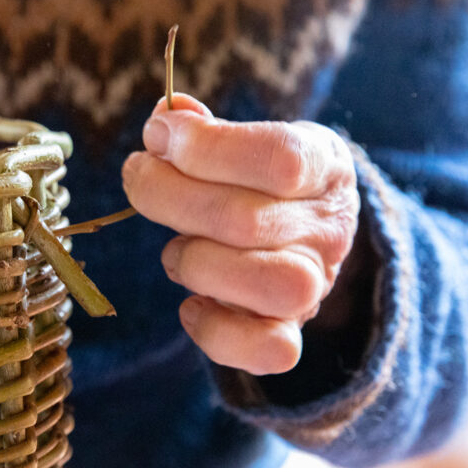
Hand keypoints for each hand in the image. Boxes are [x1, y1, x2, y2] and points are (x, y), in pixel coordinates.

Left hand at [122, 94, 359, 374]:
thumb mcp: (248, 137)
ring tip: (174, 249)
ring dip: (197, 263)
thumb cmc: (259, 178)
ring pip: (268, 286)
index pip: (278, 159)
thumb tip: (167, 116)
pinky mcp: (292, 332)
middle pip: (245, 221)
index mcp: (324, 166)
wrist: (305, 233)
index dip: (205, 147)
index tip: (157, 135)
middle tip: (138, 175)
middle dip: (167, 195)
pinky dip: (217, 331)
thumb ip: (205, 129)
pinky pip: (269, 350)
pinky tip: (191, 304)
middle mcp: (329, 228)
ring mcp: (315, 286)